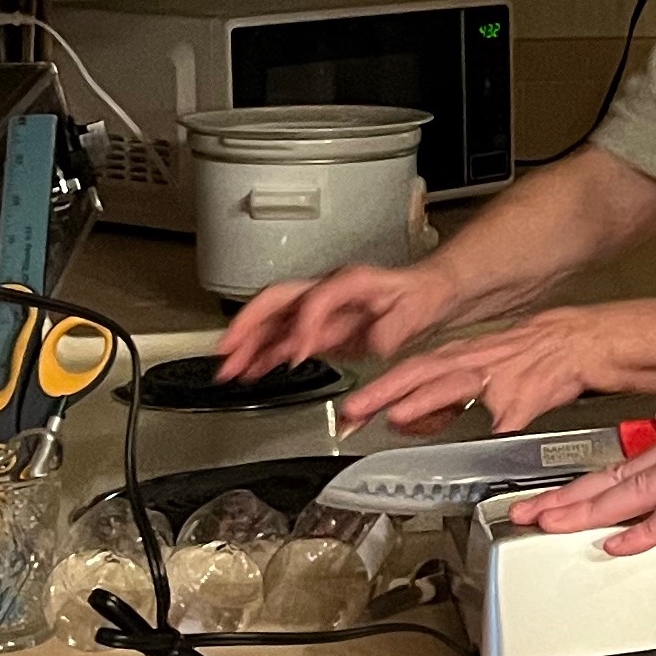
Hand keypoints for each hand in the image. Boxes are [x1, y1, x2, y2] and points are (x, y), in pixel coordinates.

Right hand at [215, 261, 459, 381]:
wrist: (429, 293)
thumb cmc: (421, 296)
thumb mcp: (417, 311)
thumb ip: (395, 327)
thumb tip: (378, 341)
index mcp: (349, 283)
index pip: (313, 300)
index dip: (302, 326)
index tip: (296, 355)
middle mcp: (327, 292)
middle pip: (277, 302)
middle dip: (249, 325)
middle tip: (227, 352)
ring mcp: (320, 310)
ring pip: (273, 322)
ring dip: (249, 345)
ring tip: (227, 371)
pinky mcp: (319, 329)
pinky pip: (284, 340)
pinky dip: (264, 355)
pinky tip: (250, 371)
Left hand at [340, 302, 655, 436]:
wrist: (579, 342)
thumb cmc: (534, 360)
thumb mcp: (483, 377)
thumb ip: (450, 402)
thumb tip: (419, 423)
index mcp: (460, 359)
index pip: (410, 370)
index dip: (378, 388)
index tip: (351, 409)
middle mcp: (472, 363)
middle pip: (420, 373)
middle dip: (384, 392)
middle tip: (353, 411)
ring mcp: (498, 376)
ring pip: (454, 384)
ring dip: (423, 401)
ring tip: (394, 415)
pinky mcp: (525, 394)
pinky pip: (500, 411)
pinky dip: (488, 418)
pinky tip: (474, 427)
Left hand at [514, 305, 655, 553]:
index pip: (649, 460)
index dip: (609, 480)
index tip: (579, 496)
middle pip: (628, 474)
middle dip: (576, 497)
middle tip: (532, 513)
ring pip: (640, 487)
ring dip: (591, 508)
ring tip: (547, 523)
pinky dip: (648, 526)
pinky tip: (619, 540)